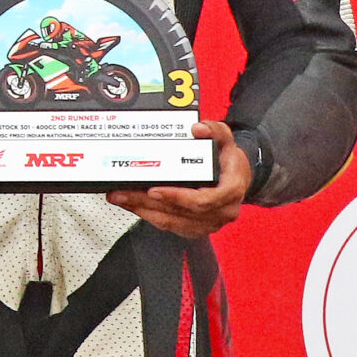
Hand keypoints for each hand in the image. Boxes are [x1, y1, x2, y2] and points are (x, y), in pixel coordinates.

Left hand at [106, 120, 251, 238]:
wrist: (236, 177)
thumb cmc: (229, 161)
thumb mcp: (225, 139)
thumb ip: (214, 130)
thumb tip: (199, 128)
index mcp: (230, 191)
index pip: (202, 200)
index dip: (176, 197)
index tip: (154, 190)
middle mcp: (221, 210)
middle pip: (180, 212)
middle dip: (147, 202)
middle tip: (122, 192)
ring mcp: (209, 222)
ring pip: (172, 221)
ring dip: (143, 210)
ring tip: (120, 197)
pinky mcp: (197, 227)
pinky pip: (170, 225)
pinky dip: (149, 216)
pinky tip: (132, 205)